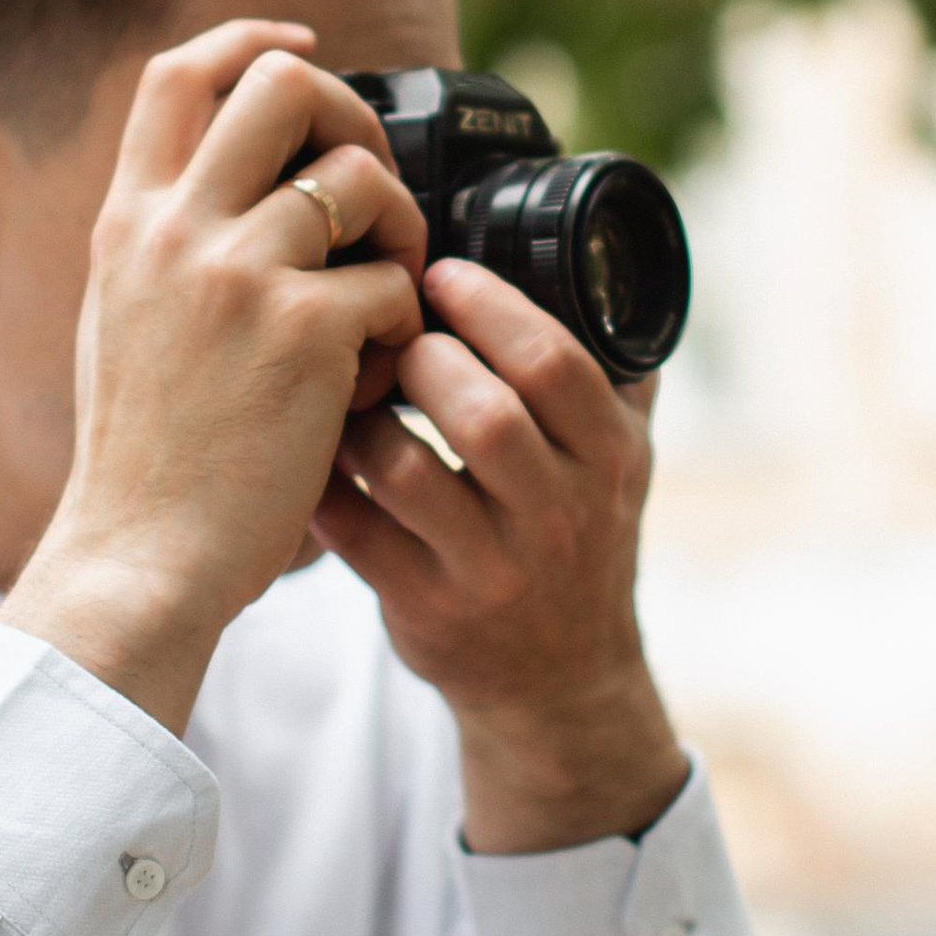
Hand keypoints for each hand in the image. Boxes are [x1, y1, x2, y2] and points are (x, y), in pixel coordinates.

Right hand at [2, 22, 425, 731]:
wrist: (142, 556)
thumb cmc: (145, 462)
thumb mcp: (123, 325)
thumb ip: (171, 251)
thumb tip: (247, 192)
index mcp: (128, 225)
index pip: (177, 74)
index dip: (249, 43)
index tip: (301, 49)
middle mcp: (178, 230)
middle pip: (283, 86)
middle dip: (352, 117)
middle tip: (372, 193)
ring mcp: (241, 273)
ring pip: (362, 177)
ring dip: (399, 233)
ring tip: (385, 306)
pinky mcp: (306, 329)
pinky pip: (397, 282)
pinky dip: (404, 329)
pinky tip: (373, 383)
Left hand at [309, 257, 688, 853]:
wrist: (558, 680)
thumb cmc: (580, 540)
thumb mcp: (622, 460)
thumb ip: (614, 369)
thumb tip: (594, 255)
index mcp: (608, 460)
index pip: (553, 364)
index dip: (489, 305)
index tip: (440, 273)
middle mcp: (557, 517)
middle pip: (482, 413)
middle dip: (422, 355)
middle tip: (386, 328)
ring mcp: (490, 570)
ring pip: (405, 470)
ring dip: (362, 416)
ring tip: (347, 387)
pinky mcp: (425, 609)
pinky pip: (353, 529)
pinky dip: (323, 480)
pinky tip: (313, 450)